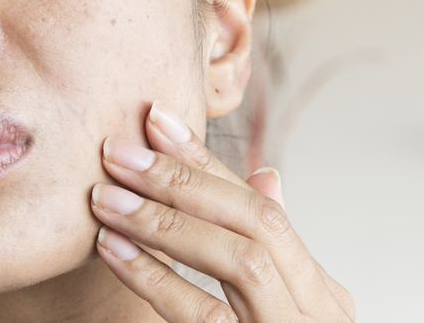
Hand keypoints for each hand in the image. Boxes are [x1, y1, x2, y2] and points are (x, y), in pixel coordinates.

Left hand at [90, 101, 354, 321]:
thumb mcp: (289, 305)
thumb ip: (273, 247)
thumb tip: (266, 175)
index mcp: (318, 290)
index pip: (257, 206)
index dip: (204, 160)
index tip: (155, 121)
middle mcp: (316, 309)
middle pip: (252, 223)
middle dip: (182, 180)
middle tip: (117, 152)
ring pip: (236, 261)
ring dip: (164, 220)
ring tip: (105, 195)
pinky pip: (202, 319)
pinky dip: (155, 278)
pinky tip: (113, 249)